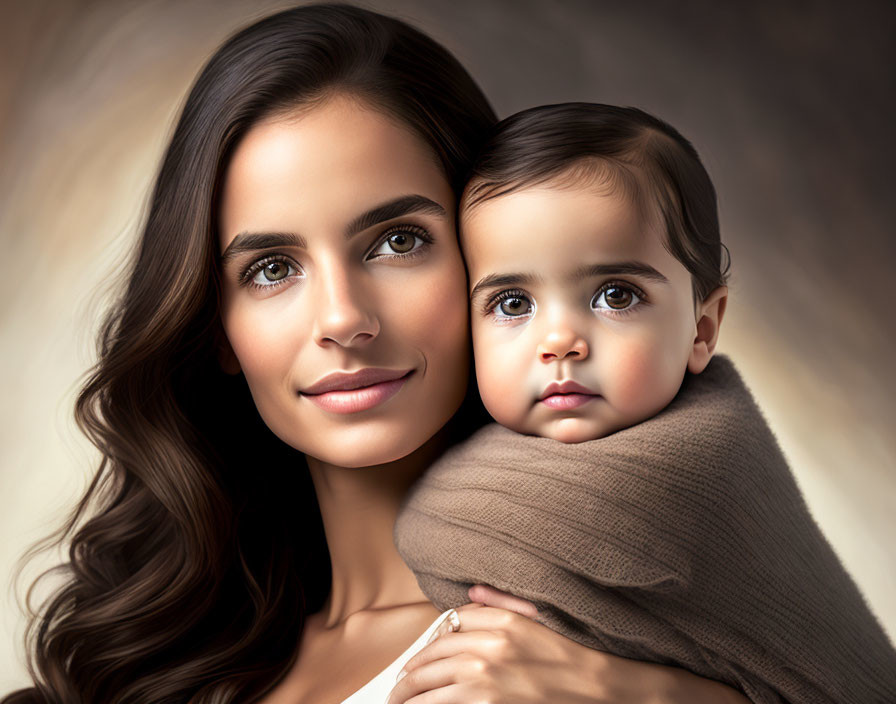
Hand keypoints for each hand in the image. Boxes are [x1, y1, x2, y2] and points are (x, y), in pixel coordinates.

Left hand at [387, 585, 750, 703]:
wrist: (609, 691)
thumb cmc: (580, 656)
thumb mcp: (544, 618)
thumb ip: (504, 602)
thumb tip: (472, 592)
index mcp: (502, 621)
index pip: (447, 626)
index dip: (427, 646)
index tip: (418, 659)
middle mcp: (489, 647)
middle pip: (431, 656)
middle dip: (409, 675)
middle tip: (399, 688)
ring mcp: (486, 680)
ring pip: (429, 685)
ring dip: (409, 695)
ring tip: (401, 703)